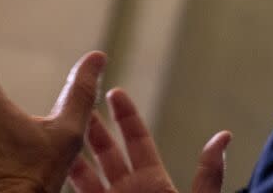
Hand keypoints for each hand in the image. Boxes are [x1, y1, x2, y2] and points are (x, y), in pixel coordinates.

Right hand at [68, 88, 230, 192]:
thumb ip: (208, 175)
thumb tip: (224, 136)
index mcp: (154, 183)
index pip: (137, 141)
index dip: (125, 115)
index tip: (113, 90)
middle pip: (106, 153)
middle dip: (91, 128)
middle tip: (75, 102)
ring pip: (85, 178)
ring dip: (71, 155)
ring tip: (55, 134)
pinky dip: (62, 185)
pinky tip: (48, 172)